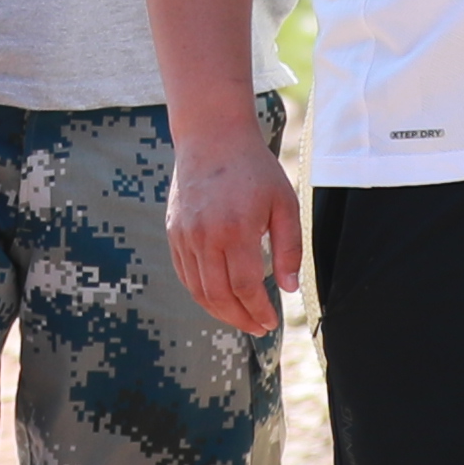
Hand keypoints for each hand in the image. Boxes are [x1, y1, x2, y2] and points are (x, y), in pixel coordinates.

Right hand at [162, 109, 302, 335]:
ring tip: (240, 317)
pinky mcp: (174, 231)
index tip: (271, 322)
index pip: (245, 287)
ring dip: (219, 311)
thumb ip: (289, 248)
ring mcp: (185, 235)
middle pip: (219, 295)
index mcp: (236, 229)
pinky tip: (219, 297)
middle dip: (240, 318)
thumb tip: (288, 288)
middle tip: (258, 327)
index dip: (258, 310)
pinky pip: (185, 273)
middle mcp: (205, 236)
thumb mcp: (284, 203)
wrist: (212, 136)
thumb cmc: (254, 169)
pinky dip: (201, 292)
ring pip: (198, 289)